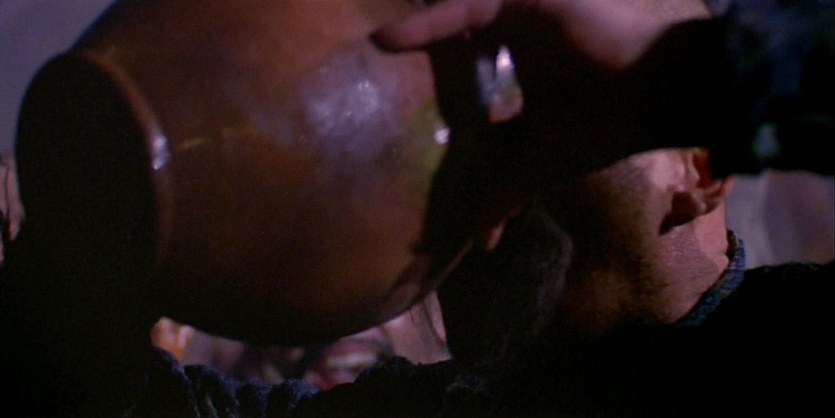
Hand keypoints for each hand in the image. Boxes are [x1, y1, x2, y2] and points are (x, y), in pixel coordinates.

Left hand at [374, 0, 711, 176]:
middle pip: (443, 44)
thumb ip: (501, 193)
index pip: (456, 79)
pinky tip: (386, 41)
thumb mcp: (535, 164)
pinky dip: (427, 24)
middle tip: (363, 67)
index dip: (425, 100)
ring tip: (366, 48)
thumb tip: (476, 243)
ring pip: (447, 18)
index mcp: (512, 67)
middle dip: (409, 54)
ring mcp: (514, 11)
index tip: (388, 126)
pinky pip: (465, 9)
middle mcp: (508, 35)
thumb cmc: (601, 125)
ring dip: (410, 33)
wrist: (655, 97)